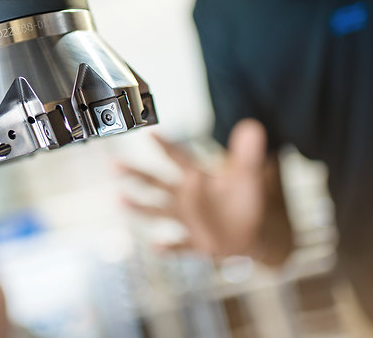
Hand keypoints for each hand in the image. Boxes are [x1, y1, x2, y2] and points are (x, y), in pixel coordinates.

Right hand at [119, 119, 270, 257]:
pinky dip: (169, 247)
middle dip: (136, 174)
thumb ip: (247, 154)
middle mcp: (186, 197)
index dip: (164, 144)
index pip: (177, 157)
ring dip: (140, 207)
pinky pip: (179, 245)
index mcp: (197, 177)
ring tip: (119, 200)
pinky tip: (156, 246)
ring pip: (159, 211)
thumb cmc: (249, 199)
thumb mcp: (249, 176)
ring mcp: (189, 220)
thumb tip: (252, 126)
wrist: (257, 232)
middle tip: (114, 164)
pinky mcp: (197, 243)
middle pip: (157, 182)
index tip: (148, 131)